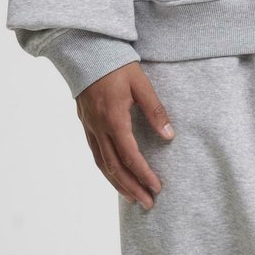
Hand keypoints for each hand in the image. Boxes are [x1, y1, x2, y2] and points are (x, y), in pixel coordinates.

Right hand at [76, 61, 174, 209]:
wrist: (87, 51)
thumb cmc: (117, 65)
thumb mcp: (141, 83)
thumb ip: (155, 110)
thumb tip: (169, 136)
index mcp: (114, 119)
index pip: (130, 156)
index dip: (144, 174)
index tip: (157, 187)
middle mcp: (98, 128)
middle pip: (114, 167)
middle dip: (131, 187)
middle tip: (147, 203)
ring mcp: (89, 127)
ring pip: (101, 164)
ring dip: (117, 183)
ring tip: (132, 197)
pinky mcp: (85, 123)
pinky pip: (94, 153)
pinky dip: (105, 169)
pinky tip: (114, 175)